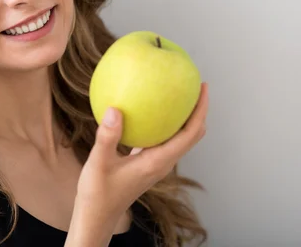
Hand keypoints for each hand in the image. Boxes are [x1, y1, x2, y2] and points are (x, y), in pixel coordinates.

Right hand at [75, 82, 208, 227]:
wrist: (97, 215)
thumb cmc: (98, 193)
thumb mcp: (99, 163)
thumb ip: (107, 137)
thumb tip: (114, 109)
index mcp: (157, 162)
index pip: (190, 133)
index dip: (200, 110)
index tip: (203, 88)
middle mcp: (162, 162)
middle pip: (192, 134)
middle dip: (198, 110)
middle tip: (195, 86)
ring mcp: (155, 163)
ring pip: (180, 137)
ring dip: (184, 117)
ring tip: (177, 94)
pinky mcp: (146, 163)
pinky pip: (163, 139)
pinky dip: (164, 123)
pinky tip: (149, 111)